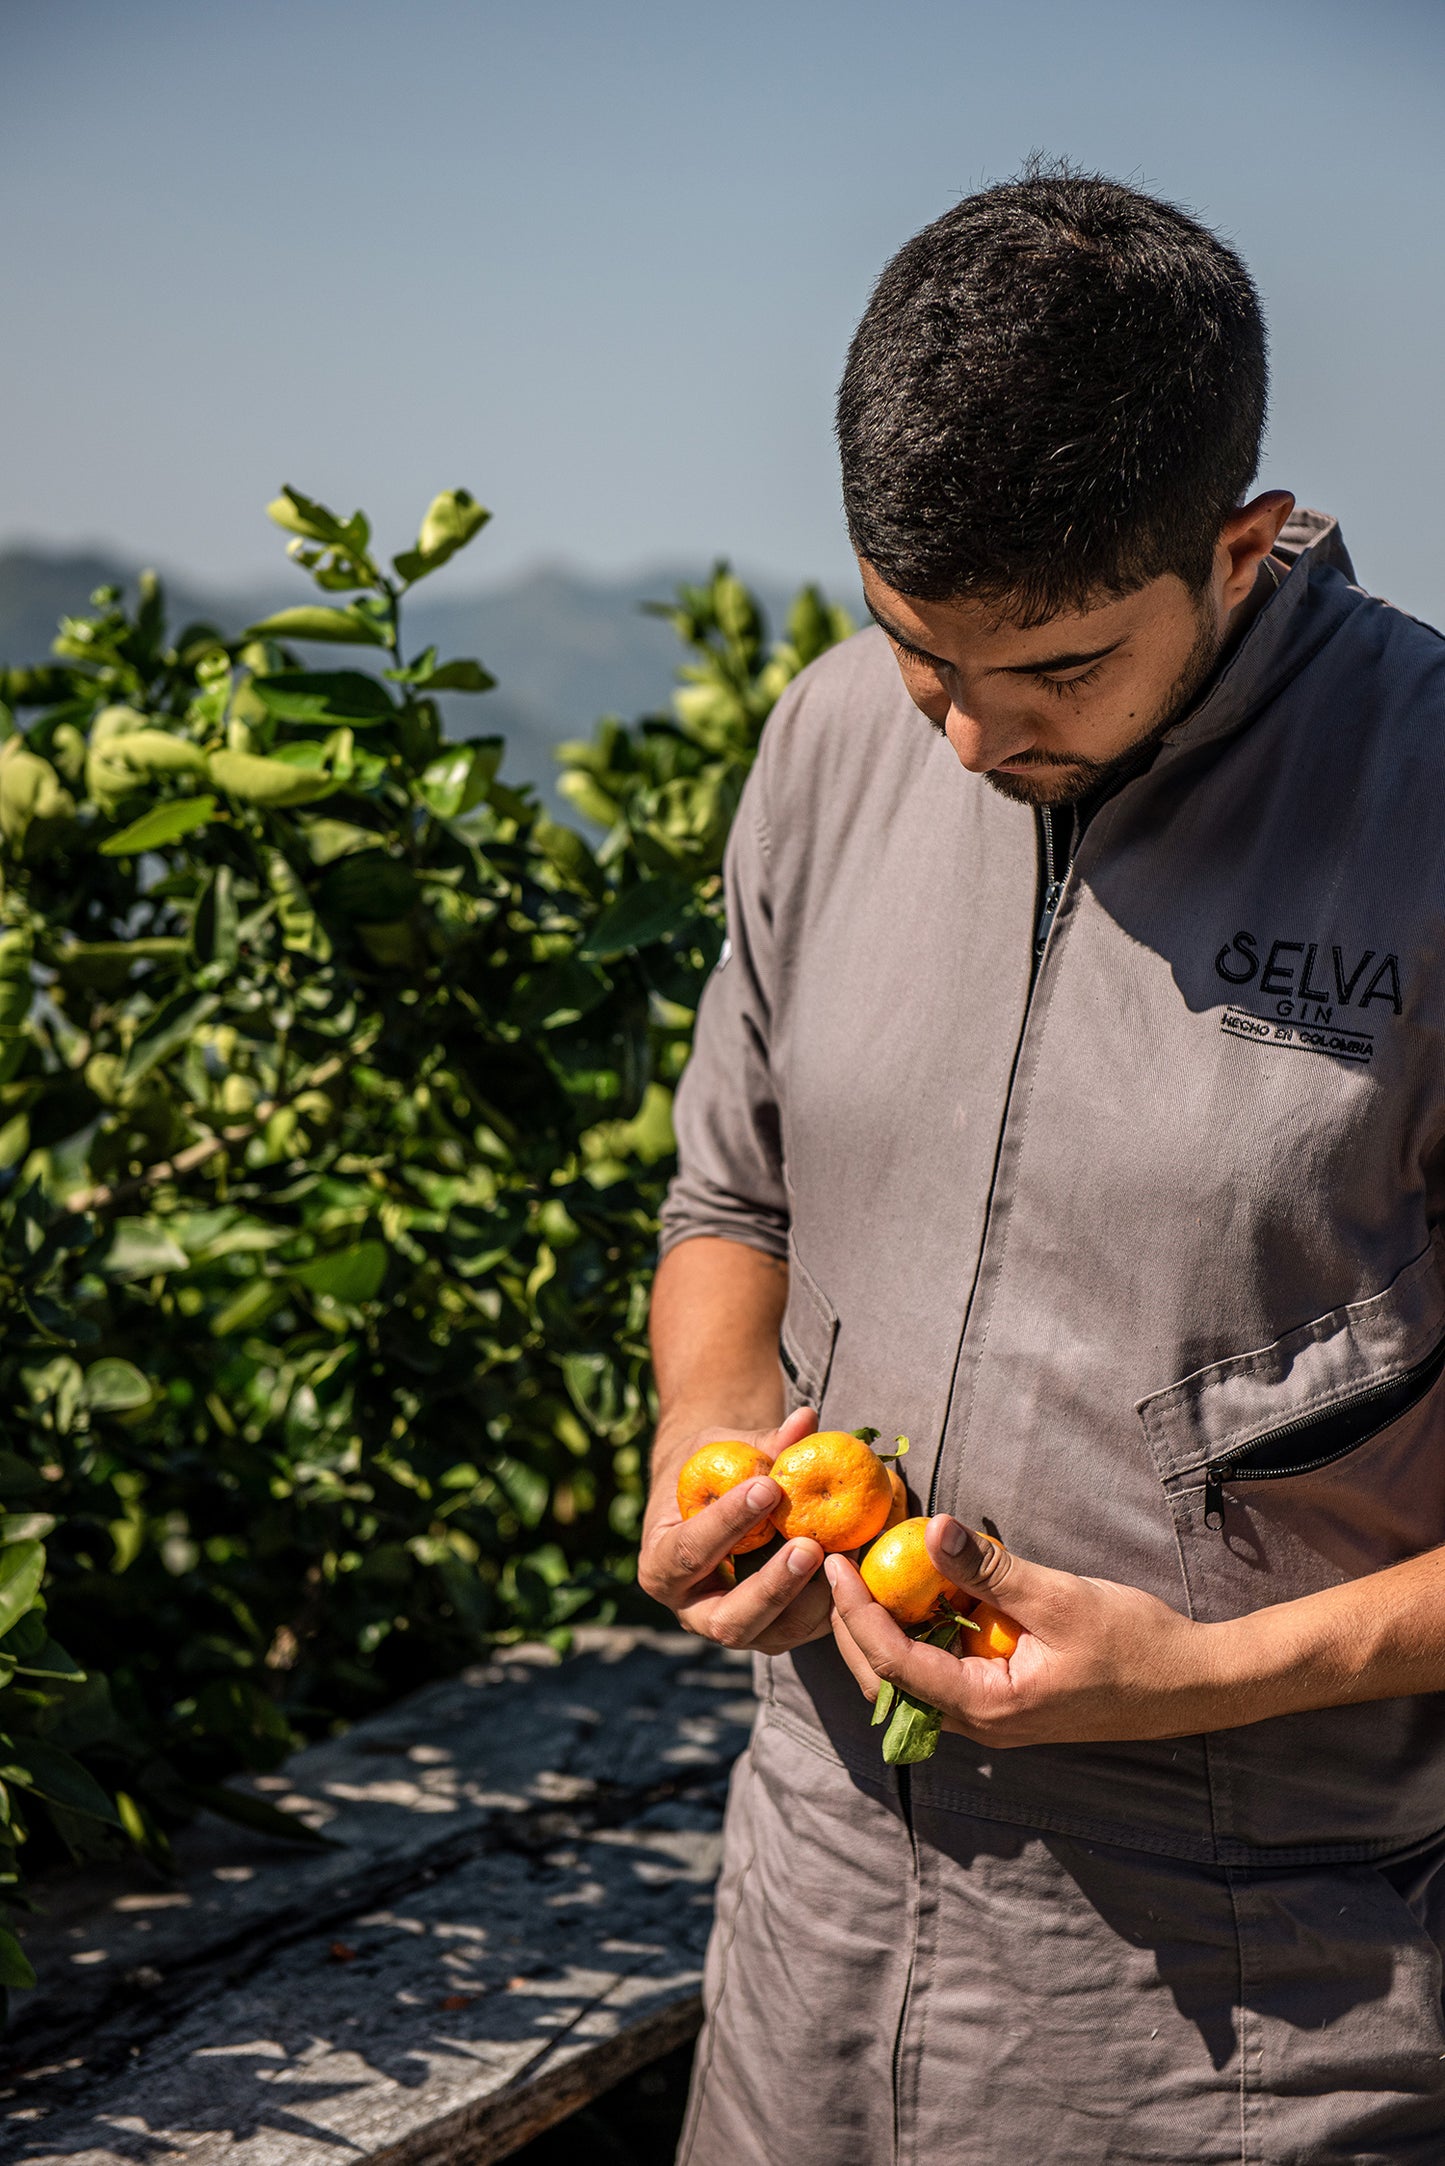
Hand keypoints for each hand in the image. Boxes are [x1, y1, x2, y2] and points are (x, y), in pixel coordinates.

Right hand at [639, 1406, 831, 1653]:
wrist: (714, 1501)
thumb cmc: (711, 1470)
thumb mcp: (721, 1451)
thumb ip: (760, 1444)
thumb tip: (805, 1419)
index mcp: (660, 1565)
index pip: (689, 1552)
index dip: (727, 1522)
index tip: (768, 1486)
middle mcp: (692, 1610)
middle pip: (728, 1621)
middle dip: (772, 1586)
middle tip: (809, 1545)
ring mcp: (736, 1628)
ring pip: (774, 1634)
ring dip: (812, 1599)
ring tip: (844, 1554)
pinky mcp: (773, 1633)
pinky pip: (806, 1632)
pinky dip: (834, 1604)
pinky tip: (857, 1567)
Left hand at [828, 1515, 1231, 1746]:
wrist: (1193, 1683)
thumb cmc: (1135, 1643)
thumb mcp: (1059, 1597)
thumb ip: (991, 1569)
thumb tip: (932, 1529)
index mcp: (987, 1707)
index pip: (894, 1662)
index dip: (857, 1612)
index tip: (835, 1563)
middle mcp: (982, 1723)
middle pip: (890, 1680)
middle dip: (855, 1627)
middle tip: (837, 1569)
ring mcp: (994, 1716)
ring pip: (914, 1678)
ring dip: (887, 1630)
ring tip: (867, 1574)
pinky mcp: (1007, 1699)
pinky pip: (945, 1670)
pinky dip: (924, 1633)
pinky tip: (923, 1591)